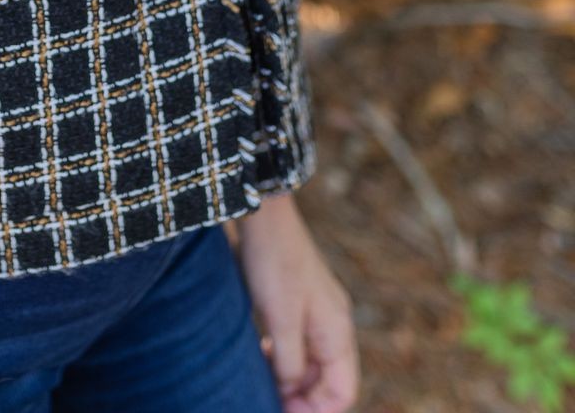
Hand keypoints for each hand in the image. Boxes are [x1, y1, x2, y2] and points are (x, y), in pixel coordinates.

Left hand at [233, 193, 359, 412]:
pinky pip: (298, 345)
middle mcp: (334, 324)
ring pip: (311, 364)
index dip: (317, 411)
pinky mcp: (297, 303)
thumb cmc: (273, 262)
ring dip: (292, 380)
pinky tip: (262, 355)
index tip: (284, 412)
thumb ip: (290, 362)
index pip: (342, 392)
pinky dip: (283, 358)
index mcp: (338, 331)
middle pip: (327, 381)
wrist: (263, 212)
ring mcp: (317, 312)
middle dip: (303, 398)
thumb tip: (290, 392)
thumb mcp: (281, 319)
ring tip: (263, 383)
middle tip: (269, 402)